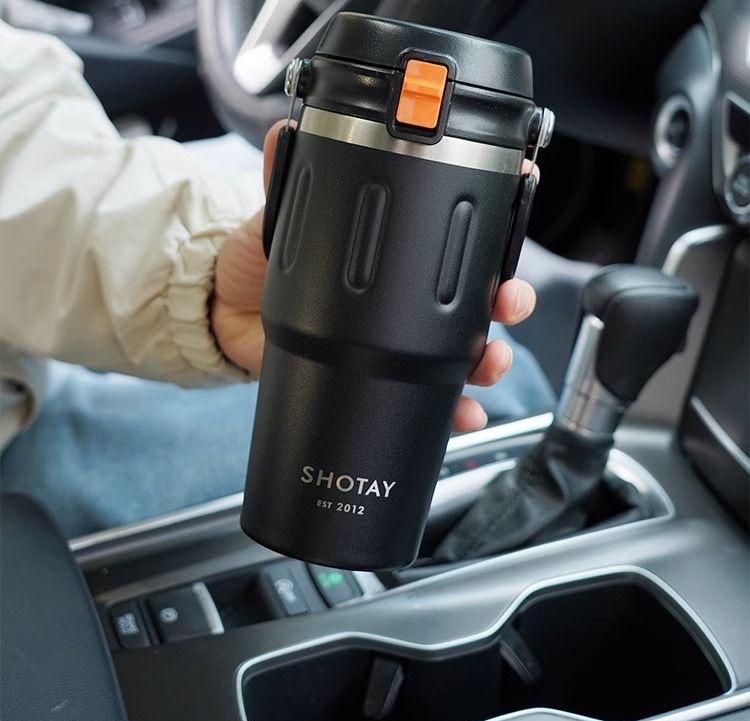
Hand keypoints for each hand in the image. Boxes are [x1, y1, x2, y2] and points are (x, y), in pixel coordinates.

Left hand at [211, 123, 537, 431]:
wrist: (225, 320)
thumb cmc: (256, 264)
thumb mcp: (274, 219)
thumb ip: (284, 181)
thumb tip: (285, 131)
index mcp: (392, 253)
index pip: (454, 239)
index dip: (493, 232)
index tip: (517, 216)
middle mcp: (405, 298)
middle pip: (476, 298)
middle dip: (507, 302)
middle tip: (508, 303)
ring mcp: (399, 342)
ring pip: (465, 351)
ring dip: (490, 360)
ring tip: (490, 364)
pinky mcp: (384, 381)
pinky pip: (430, 398)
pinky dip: (455, 409)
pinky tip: (466, 415)